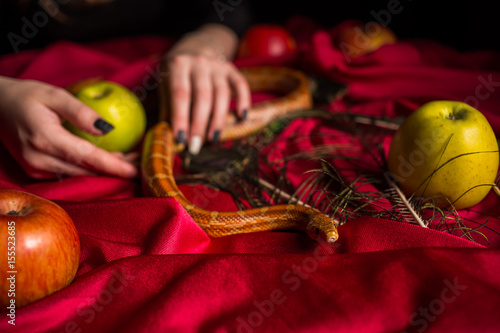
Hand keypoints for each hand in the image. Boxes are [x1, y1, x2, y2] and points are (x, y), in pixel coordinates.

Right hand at [0, 77, 137, 178]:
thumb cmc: (25, 96)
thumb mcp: (54, 94)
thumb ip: (80, 112)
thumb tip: (107, 130)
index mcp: (45, 139)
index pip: (88, 158)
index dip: (115, 166)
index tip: (137, 170)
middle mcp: (40, 160)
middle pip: (87, 170)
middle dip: (116, 169)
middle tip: (141, 161)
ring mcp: (36, 168)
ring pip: (80, 175)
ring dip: (105, 170)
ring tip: (130, 159)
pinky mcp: (36, 171)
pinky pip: (70, 173)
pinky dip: (90, 168)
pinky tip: (107, 160)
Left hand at [164, 24, 250, 154]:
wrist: (195, 46)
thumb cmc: (176, 71)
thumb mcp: (165, 83)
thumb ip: (166, 107)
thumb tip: (166, 137)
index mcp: (178, 64)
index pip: (180, 95)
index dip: (181, 118)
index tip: (180, 140)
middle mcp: (199, 62)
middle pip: (202, 97)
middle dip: (199, 124)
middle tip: (196, 146)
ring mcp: (217, 65)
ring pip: (221, 95)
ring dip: (218, 120)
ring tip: (213, 139)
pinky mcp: (231, 69)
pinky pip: (241, 84)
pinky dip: (244, 100)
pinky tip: (242, 117)